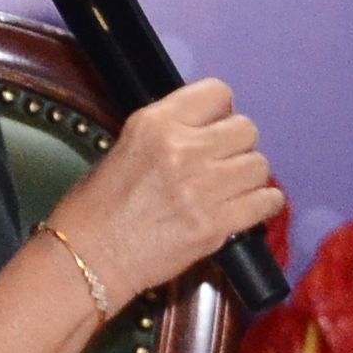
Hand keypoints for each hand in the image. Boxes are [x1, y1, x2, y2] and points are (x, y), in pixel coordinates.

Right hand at [48, 77, 285, 306]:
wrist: (86, 259)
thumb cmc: (96, 207)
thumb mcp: (125, 147)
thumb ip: (169, 133)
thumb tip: (207, 130)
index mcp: (155, 123)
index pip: (217, 92)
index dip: (221, 112)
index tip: (217, 127)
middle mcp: (182, 149)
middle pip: (246, 129)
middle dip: (238, 146)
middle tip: (225, 163)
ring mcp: (202, 188)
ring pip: (259, 165)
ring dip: (251, 177)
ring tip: (234, 189)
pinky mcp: (215, 225)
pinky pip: (266, 202)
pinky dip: (264, 204)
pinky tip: (253, 207)